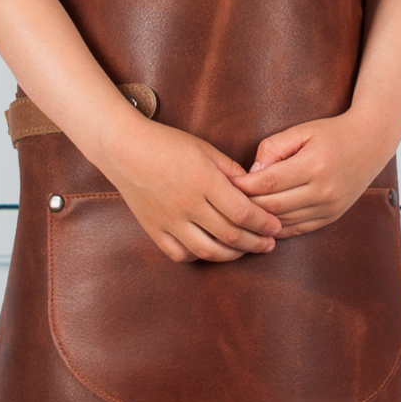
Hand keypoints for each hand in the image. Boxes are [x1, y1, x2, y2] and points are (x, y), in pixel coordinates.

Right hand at [100, 120, 281, 263]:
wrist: (125, 149)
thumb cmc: (167, 144)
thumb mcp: (205, 149)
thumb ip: (232, 171)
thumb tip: (256, 190)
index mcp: (204, 181)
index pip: (243, 212)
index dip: (264, 223)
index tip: (276, 226)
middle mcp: (187, 204)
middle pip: (230, 236)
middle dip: (256, 242)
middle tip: (269, 243)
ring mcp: (169, 220)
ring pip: (208, 251)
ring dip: (233, 255)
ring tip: (245, 249)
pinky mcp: (155, 230)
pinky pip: (181, 254)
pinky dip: (199, 256)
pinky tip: (211, 249)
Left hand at [242, 114, 393, 235]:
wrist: (371, 143)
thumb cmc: (333, 133)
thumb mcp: (302, 130)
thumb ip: (273, 147)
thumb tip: (251, 172)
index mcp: (314, 166)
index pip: (268, 182)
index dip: (243, 186)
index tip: (227, 183)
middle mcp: (323, 191)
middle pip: (273, 206)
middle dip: (246, 205)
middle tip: (227, 201)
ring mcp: (329, 207)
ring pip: (283, 222)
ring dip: (259, 219)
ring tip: (241, 212)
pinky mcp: (331, 217)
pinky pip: (297, 229)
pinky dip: (277, 228)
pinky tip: (263, 221)